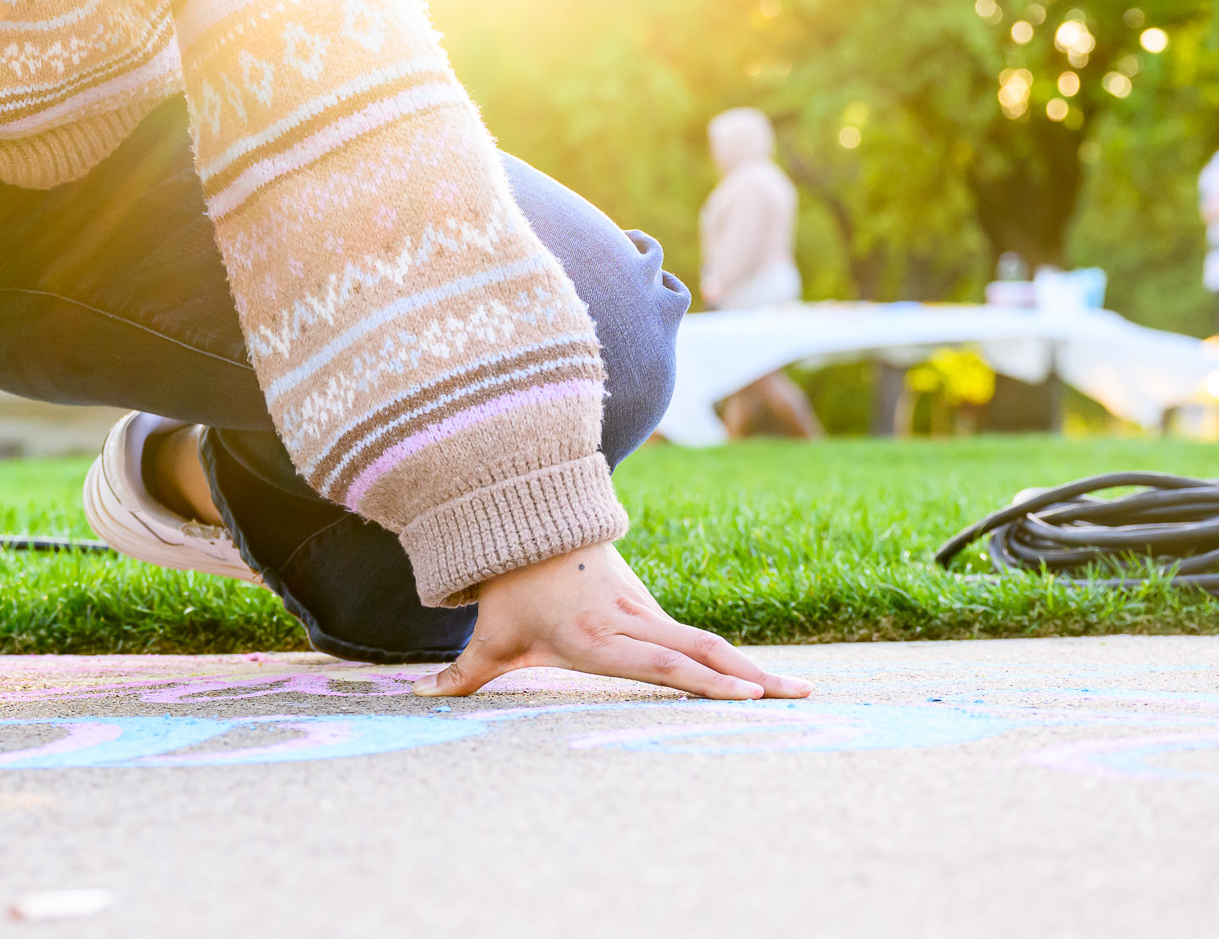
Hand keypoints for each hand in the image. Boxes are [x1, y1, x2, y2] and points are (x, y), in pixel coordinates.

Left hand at [413, 542, 810, 701]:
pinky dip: (730, 659)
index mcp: (592, 637)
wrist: (528, 521)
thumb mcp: (489, 633)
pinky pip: (692, 638)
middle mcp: (627, 623)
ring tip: (800, 693)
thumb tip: (418, 698)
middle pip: (698, 650)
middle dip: (750, 677)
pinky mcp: (648, 609)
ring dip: (751, 668)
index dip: (700, 679)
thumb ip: (462, 674)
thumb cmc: (509, 585)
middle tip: (799, 698)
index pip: (655, 662)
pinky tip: (762, 680)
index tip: (743, 693)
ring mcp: (643, 612)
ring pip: (704, 642)